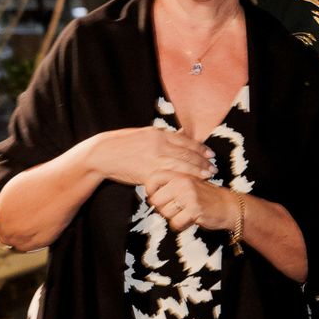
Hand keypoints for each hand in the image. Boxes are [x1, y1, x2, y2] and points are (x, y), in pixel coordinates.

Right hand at [81, 127, 211, 186]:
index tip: (211, 154)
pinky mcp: (147, 174)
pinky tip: (189, 184)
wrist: (103, 154)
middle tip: (214, 168)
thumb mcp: (144, 134)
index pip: (186, 141)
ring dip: (197, 172)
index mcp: (158, 134)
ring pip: (182, 167)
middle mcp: (159, 145)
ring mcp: (154, 160)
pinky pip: (168, 178)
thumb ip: (162, 136)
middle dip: (203, 162)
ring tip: (208, 176)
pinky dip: (180, 181)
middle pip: (188, 154)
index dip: (200, 149)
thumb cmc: (123, 144)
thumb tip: (181, 134)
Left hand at [143, 174, 237, 232]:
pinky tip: (189, 220)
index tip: (159, 197)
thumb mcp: (187, 182)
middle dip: (163, 208)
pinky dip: (180, 225)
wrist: (228, 206)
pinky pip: (175, 223)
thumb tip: (149, 194)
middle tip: (175, 209)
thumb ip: (169, 183)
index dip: (151, 192)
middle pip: (155, 200)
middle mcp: (182, 182)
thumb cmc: (204, 196)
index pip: (152, 180)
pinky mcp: (194, 209)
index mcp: (179, 173)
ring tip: (184, 213)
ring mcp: (188, 195)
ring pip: (165, 213)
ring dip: (173, 217)